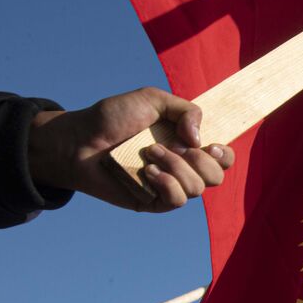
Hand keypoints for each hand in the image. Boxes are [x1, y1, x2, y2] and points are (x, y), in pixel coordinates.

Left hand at [28, 87, 234, 211]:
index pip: (223, 158)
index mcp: (187, 144)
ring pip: (197, 188)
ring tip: (149, 154)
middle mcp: (182, 167)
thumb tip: (200, 140)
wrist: (79, 140)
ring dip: (176, 166)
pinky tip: (148, 172)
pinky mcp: (153, 202)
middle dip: (201, 161)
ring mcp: (168, 186)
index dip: (224, 154)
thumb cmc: (112, 118)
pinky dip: (166, 184)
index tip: (209, 144)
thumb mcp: (152, 99)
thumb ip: (185, 110)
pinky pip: (176, 201)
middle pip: (216, 177)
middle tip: (175, 145)